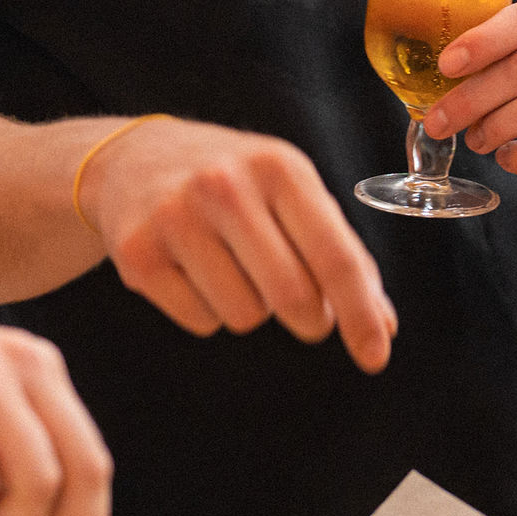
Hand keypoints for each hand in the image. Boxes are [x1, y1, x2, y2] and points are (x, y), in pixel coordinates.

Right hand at [76, 117, 396, 371]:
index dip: (360, 314)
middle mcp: (225, 186)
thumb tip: (383, 326)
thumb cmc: (233, 180)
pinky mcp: (138, 255)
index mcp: (279, 167)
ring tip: (232, 266)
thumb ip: (342, 252)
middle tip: (303, 308)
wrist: (134, 158)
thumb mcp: (291, 191)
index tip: (376, 357)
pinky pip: (201, 323)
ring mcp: (175, 218)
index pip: (335, 256)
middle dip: (309, 319)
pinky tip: (194, 269)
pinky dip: (208, 311)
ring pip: (244, 316)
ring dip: (251, 309)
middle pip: (292, 296)